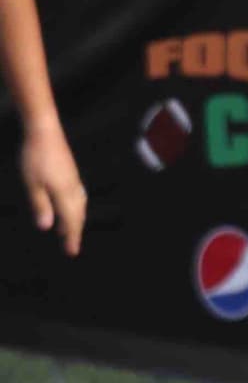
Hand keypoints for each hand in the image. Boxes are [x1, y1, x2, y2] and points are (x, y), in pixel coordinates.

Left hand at [21, 119, 86, 255]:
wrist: (44, 129)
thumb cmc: (35, 156)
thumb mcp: (32, 182)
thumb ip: (40, 205)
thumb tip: (47, 226)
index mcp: (64, 194)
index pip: (70, 222)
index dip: (71, 238)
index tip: (72, 252)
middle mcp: (73, 190)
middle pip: (78, 216)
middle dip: (75, 232)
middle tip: (72, 246)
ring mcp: (75, 181)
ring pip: (80, 207)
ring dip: (77, 220)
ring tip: (70, 229)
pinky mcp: (72, 173)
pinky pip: (79, 197)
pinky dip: (77, 208)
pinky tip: (73, 207)